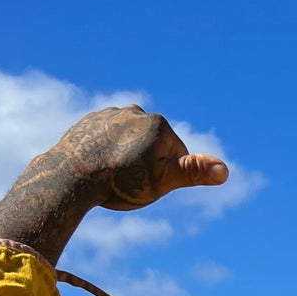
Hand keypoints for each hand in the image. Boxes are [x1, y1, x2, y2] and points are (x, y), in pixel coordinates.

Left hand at [53, 105, 229, 209]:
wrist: (71, 175)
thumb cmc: (120, 181)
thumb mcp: (162, 182)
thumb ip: (193, 172)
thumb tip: (225, 170)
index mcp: (159, 124)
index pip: (176, 154)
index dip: (166, 175)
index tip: (146, 183)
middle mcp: (136, 111)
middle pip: (153, 145)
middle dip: (146, 163)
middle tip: (128, 181)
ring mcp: (111, 114)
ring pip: (129, 141)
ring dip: (126, 156)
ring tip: (112, 174)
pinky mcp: (90, 121)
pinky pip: (107, 138)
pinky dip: (106, 150)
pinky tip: (97, 166)